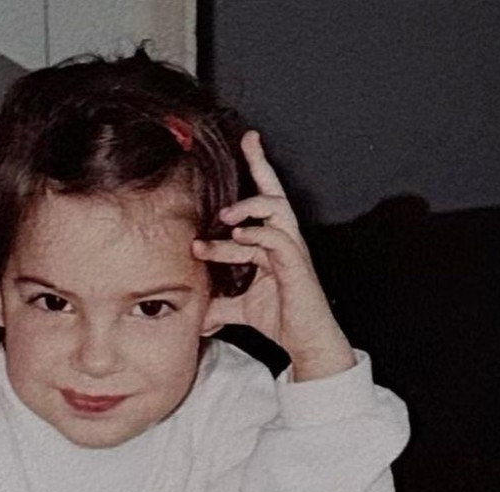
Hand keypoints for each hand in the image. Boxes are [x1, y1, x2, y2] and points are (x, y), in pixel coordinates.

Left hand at [193, 131, 355, 380]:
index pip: (264, 200)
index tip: (247, 141)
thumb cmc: (281, 317)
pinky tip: (238, 238)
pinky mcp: (297, 268)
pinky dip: (256, 236)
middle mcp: (285, 240)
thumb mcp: (240, 305)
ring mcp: (292, 252)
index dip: (258, 168)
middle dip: (262, 165)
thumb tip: (194, 312)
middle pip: (275, 193)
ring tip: (223, 217)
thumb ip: (218, 301)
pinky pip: (278, 241)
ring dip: (248, 208)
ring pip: (275, 212)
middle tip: (247, 142)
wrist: (306, 342)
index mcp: (273, 242)